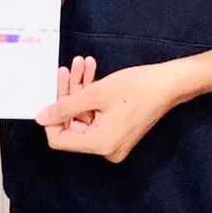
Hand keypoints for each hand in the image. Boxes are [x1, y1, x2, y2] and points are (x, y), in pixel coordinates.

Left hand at [34, 60, 186, 163]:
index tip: (52, 91)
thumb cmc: (137, 87)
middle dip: (69, 94)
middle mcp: (105, 149)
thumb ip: (65, 106)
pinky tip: (91, 71)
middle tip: (71, 67)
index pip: (60, 140)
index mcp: (100, 144)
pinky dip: (92, 95)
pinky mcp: (119, 131)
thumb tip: (39, 118)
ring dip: (81, 89)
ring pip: (84, 115)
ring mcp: (113, 141)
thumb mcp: (97, 93)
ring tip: (82, 63)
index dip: (51, 117)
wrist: (171, 83)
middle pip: (72, 124)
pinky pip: (97, 115)